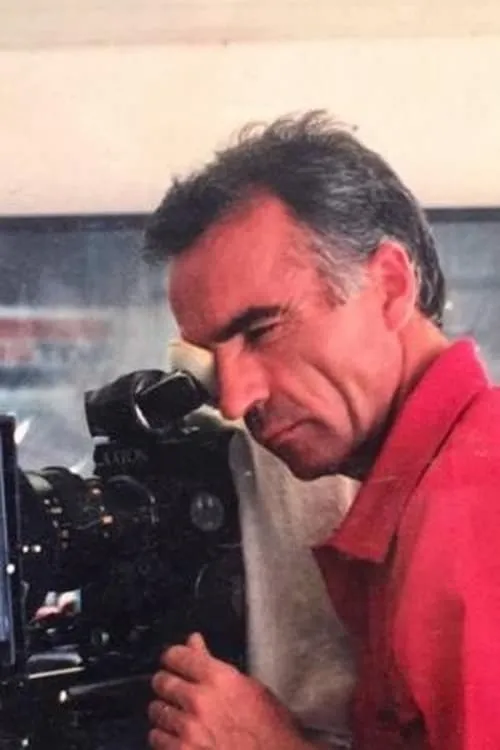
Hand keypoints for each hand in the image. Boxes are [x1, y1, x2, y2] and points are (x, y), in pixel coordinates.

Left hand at [148, 632, 311, 749]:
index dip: (173, 657)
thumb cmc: (271, 728)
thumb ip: (215, 664)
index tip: (173, 662)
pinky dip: (164, 738)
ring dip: (165, 713)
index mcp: (219, 679)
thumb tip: (193, 641)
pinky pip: (157, 739)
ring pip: (157, 711)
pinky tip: (179, 738)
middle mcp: (200, 701)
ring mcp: (189, 730)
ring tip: (179, 718)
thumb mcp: (249, 688)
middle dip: (166, 684)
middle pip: (162, 682)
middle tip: (174, 691)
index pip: (176, 655)